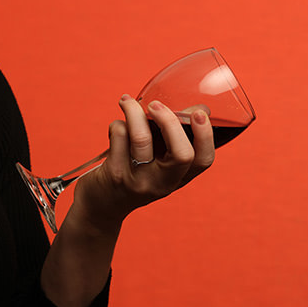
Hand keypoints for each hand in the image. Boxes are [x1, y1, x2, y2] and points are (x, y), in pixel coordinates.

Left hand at [74, 94, 214, 229]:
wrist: (101, 205)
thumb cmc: (133, 173)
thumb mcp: (159, 164)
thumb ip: (175, 139)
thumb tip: (200, 109)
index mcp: (178, 178)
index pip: (203, 161)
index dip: (206, 136)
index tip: (199, 113)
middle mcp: (162, 183)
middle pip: (180, 154)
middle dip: (170, 121)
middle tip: (156, 104)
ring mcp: (138, 180)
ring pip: (142, 139)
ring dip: (134, 112)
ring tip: (127, 101)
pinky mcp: (115, 174)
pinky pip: (119, 136)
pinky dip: (117, 124)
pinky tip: (116, 127)